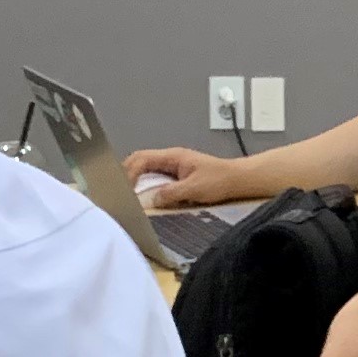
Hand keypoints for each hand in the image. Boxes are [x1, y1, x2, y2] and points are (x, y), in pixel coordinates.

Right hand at [127, 146, 243, 209]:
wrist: (238, 180)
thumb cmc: (220, 180)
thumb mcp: (194, 189)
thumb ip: (171, 193)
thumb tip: (150, 200)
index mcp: (173, 156)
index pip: (142, 159)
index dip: (129, 173)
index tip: (124, 190)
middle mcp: (171, 158)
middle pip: (140, 161)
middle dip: (127, 173)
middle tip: (119, 191)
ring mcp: (174, 166)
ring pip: (147, 169)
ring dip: (136, 179)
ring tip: (126, 195)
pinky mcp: (178, 176)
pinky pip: (156, 177)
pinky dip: (147, 185)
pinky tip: (144, 197)